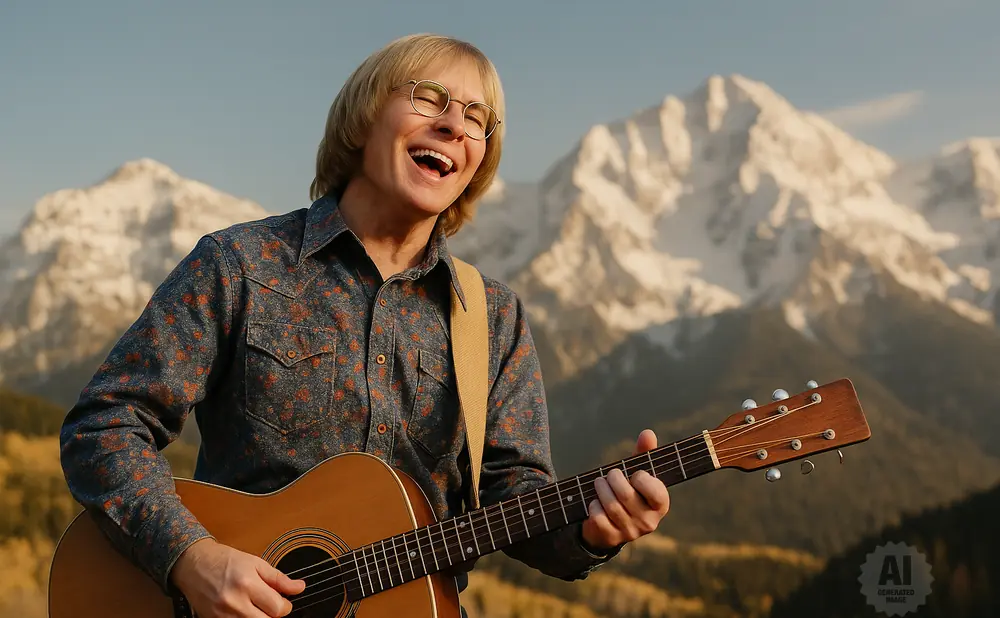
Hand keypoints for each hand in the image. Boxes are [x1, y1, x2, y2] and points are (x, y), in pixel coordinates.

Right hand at [169, 538, 305, 617]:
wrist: (194, 564)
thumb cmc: (224, 560)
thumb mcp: (256, 563)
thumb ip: (279, 578)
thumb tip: (299, 587)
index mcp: (248, 584)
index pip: (278, 609)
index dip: (285, 606)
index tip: (283, 601)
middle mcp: (234, 602)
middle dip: (272, 614)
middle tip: (270, 605)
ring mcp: (222, 615)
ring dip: (258, 617)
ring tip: (255, 606)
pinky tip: (244, 611)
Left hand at [582, 429, 669, 549]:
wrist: (609, 523)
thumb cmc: (628, 491)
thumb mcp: (637, 473)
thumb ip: (644, 454)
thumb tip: (648, 433)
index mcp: (660, 505)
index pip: (656, 492)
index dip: (642, 479)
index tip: (635, 474)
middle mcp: (649, 522)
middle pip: (626, 494)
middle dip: (613, 478)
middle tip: (610, 474)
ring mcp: (630, 532)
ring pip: (610, 505)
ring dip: (601, 488)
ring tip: (600, 483)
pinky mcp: (611, 537)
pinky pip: (598, 516)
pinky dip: (593, 505)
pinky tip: (595, 502)